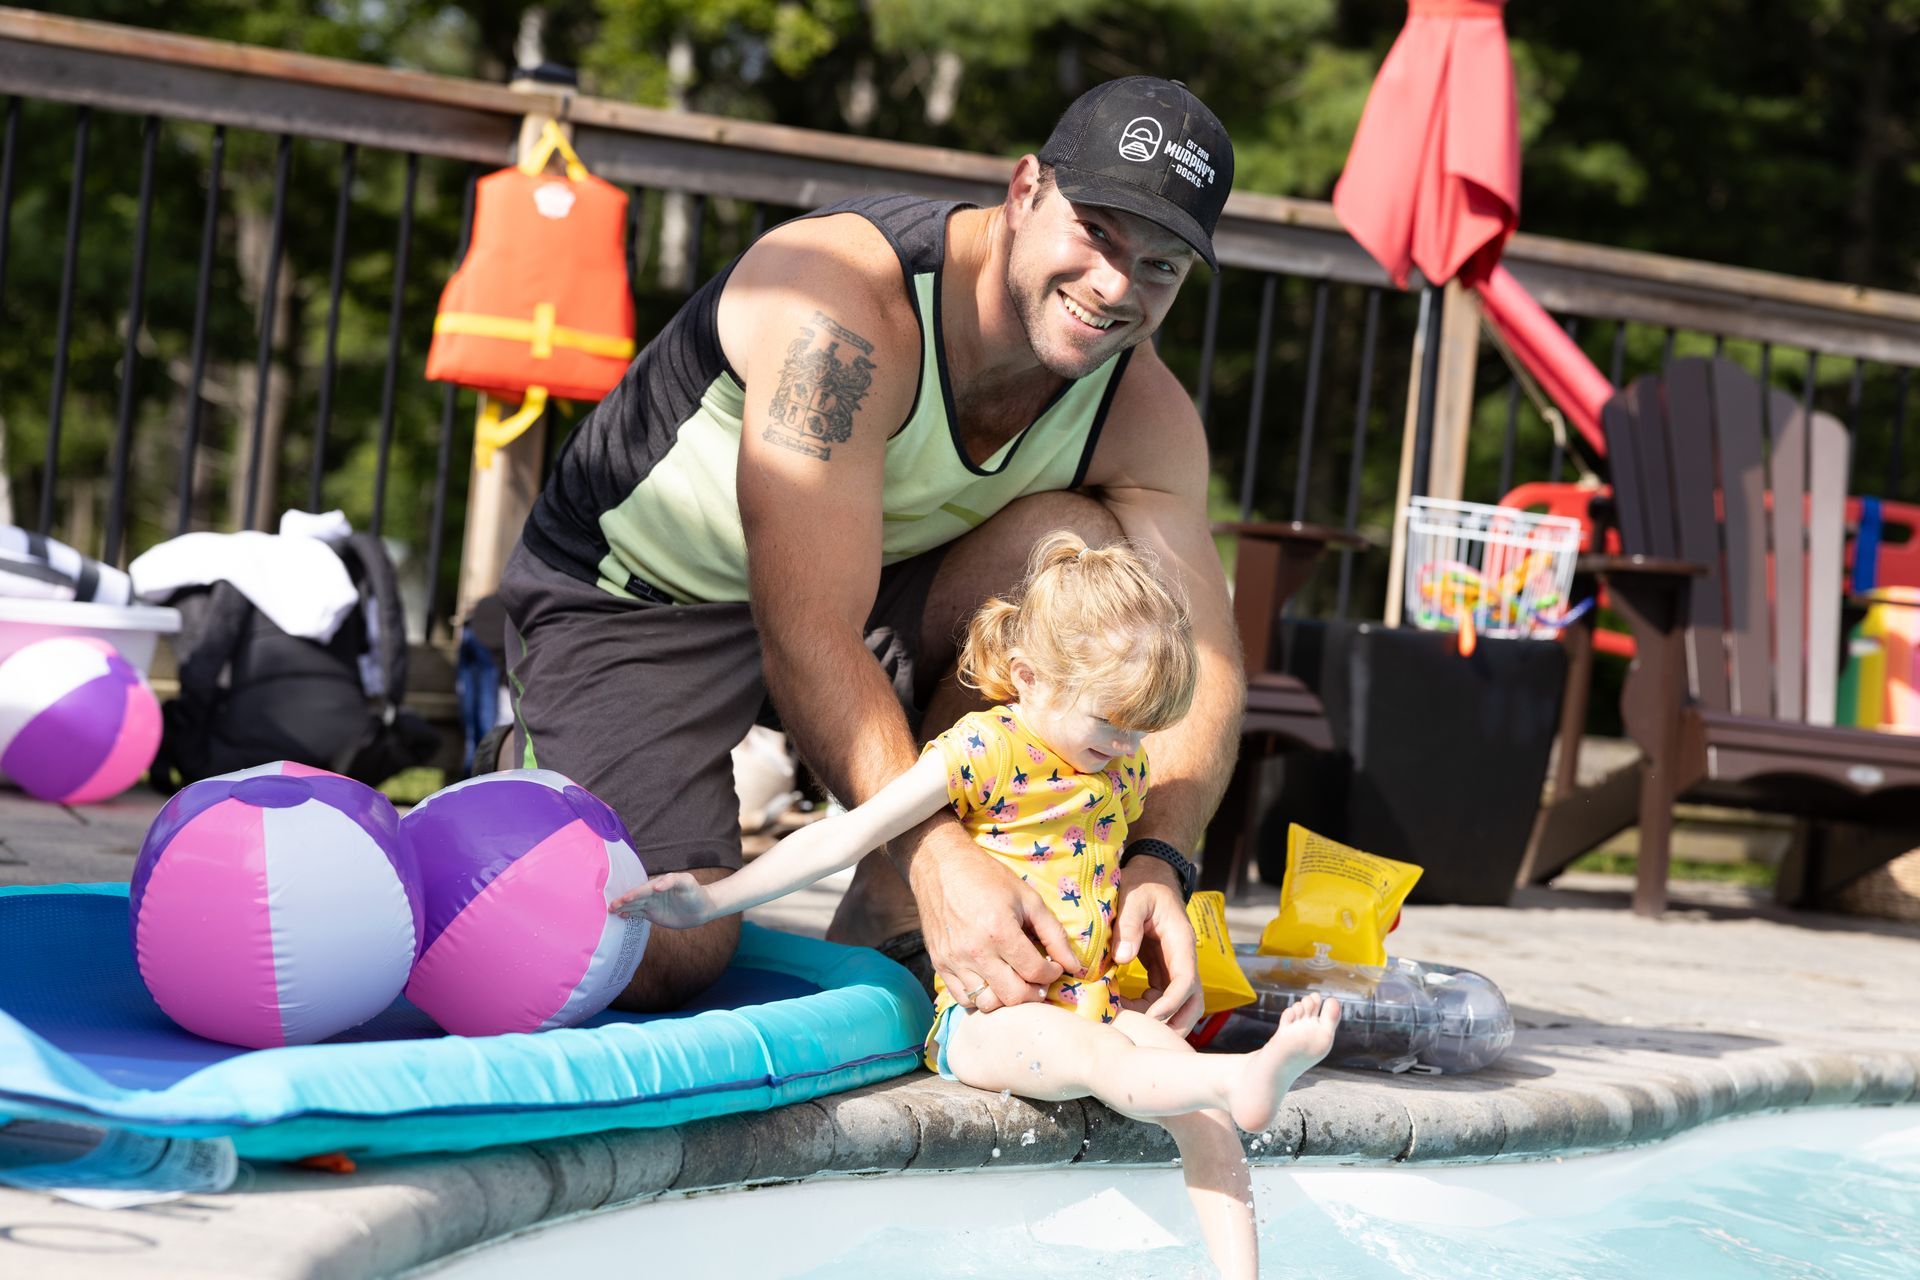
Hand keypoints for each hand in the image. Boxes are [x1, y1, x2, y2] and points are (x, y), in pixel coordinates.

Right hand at [609, 873, 716, 928]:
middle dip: (623, 901)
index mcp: (659, 884)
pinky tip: (621, 916)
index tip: (624, 898)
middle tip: (611, 905)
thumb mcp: (687, 883)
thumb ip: (672, 881)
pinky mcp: (653, 914)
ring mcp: (652, 904)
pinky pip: (639, 913)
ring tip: (611, 910)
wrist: (702, 908)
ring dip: (623, 907)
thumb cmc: (695, 892)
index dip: (634, 894)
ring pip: (634, 905)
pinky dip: (629, 914)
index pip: (644, 889)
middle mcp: (653, 893)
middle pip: (635, 897)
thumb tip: (656, 887)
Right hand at [908, 825, 1082, 1012]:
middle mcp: (975, 951)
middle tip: (1039, 981)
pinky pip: (963, 999)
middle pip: (1012, 996)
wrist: (941, 866)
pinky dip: (981, 998)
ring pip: (987, 1004)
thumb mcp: (1028, 898)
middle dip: (1034, 993)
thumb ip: (1054, 934)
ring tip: (1015, 983)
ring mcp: (954, 960)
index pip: (1034, 972)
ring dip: (1007, 999)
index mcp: (999, 930)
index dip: (1052, 974)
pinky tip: (992, 982)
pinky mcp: (939, 964)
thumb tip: (1075, 966)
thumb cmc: (988, 878)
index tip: (1053, 966)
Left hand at [1112, 857, 1201, 1032]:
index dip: (1172, 1003)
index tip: (1151, 1016)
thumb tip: (1122, 958)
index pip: (1186, 981)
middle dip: (1175, 1023)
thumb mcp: (1132, 898)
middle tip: (1143, 1034)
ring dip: (1160, 1019)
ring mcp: (1174, 965)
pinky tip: (1123, 1007)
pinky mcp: (1162, 968)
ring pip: (1179, 1003)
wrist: (1151, 875)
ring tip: (1127, 1018)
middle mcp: (1183, 957)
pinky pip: (1161, 995)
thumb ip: (1128, 925)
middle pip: (1193, 1002)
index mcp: (1180, 941)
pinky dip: (1147, 1008)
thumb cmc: (1142, 884)